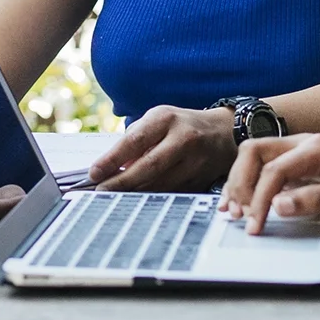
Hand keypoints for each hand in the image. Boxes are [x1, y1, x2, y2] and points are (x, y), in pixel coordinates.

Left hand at [88, 105, 239, 191]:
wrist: (225, 132)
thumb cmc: (182, 125)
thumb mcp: (158, 120)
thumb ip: (135, 139)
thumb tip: (110, 166)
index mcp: (166, 119)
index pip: (134, 140)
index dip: (112, 159)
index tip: (94, 173)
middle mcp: (183, 138)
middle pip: (148, 166)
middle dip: (121, 182)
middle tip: (101, 192)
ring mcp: (196, 161)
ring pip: (160, 184)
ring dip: (135, 193)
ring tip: (116, 197)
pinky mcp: (202, 179)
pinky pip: (173, 193)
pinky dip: (154, 198)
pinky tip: (140, 200)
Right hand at [220, 134, 319, 234]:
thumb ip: (314, 200)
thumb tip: (277, 205)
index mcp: (314, 149)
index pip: (274, 170)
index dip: (259, 198)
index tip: (255, 225)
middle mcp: (301, 144)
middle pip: (254, 152)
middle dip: (240, 183)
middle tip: (239, 214)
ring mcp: (294, 153)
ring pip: (252, 158)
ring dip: (239, 184)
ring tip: (233, 212)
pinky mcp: (292, 165)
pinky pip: (260, 169)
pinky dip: (245, 185)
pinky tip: (238, 203)